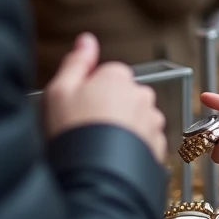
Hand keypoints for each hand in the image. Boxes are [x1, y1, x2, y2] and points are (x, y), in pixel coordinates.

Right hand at [43, 33, 167, 161]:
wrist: (92, 178)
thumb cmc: (72, 134)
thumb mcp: (59, 92)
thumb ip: (76, 62)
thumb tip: (86, 40)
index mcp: (118, 76)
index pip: (105, 77)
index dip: (87, 94)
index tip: (76, 110)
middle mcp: (141, 94)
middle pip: (122, 97)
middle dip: (108, 110)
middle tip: (86, 130)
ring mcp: (152, 120)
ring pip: (135, 119)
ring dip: (123, 129)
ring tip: (100, 146)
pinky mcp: (159, 145)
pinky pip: (144, 141)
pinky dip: (132, 147)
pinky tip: (114, 157)